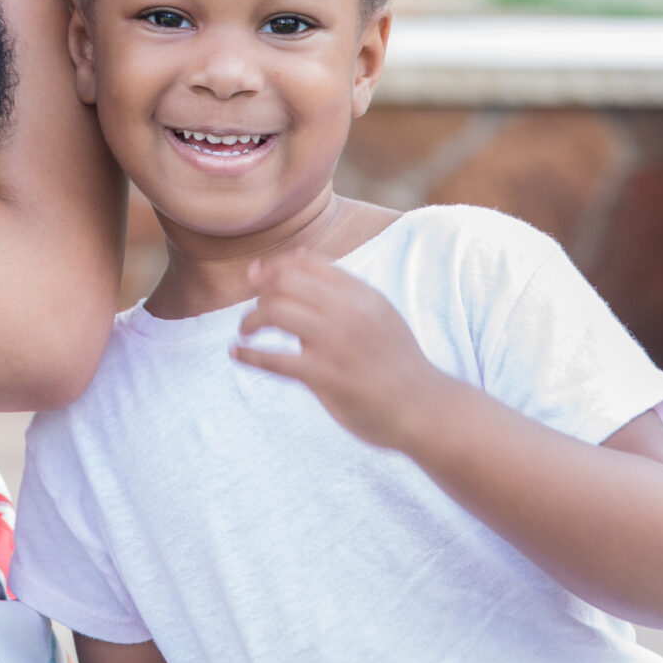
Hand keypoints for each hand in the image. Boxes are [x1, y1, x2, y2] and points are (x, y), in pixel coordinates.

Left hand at [234, 253, 448, 452]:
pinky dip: (249, 354)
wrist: (425, 408)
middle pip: (283, 283)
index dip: (273, 267)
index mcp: (361, 293)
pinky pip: (275, 358)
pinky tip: (236, 354)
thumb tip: (299, 255)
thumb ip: (343, 287)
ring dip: (250, 320)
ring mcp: (336, 343)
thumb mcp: (379, 312)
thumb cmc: (396, 361)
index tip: (255, 278)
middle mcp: (348, 311)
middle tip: (253, 315)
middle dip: (259, 294)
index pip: (305, 262)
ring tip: (246, 331)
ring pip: (274, 312)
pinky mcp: (326, 376)